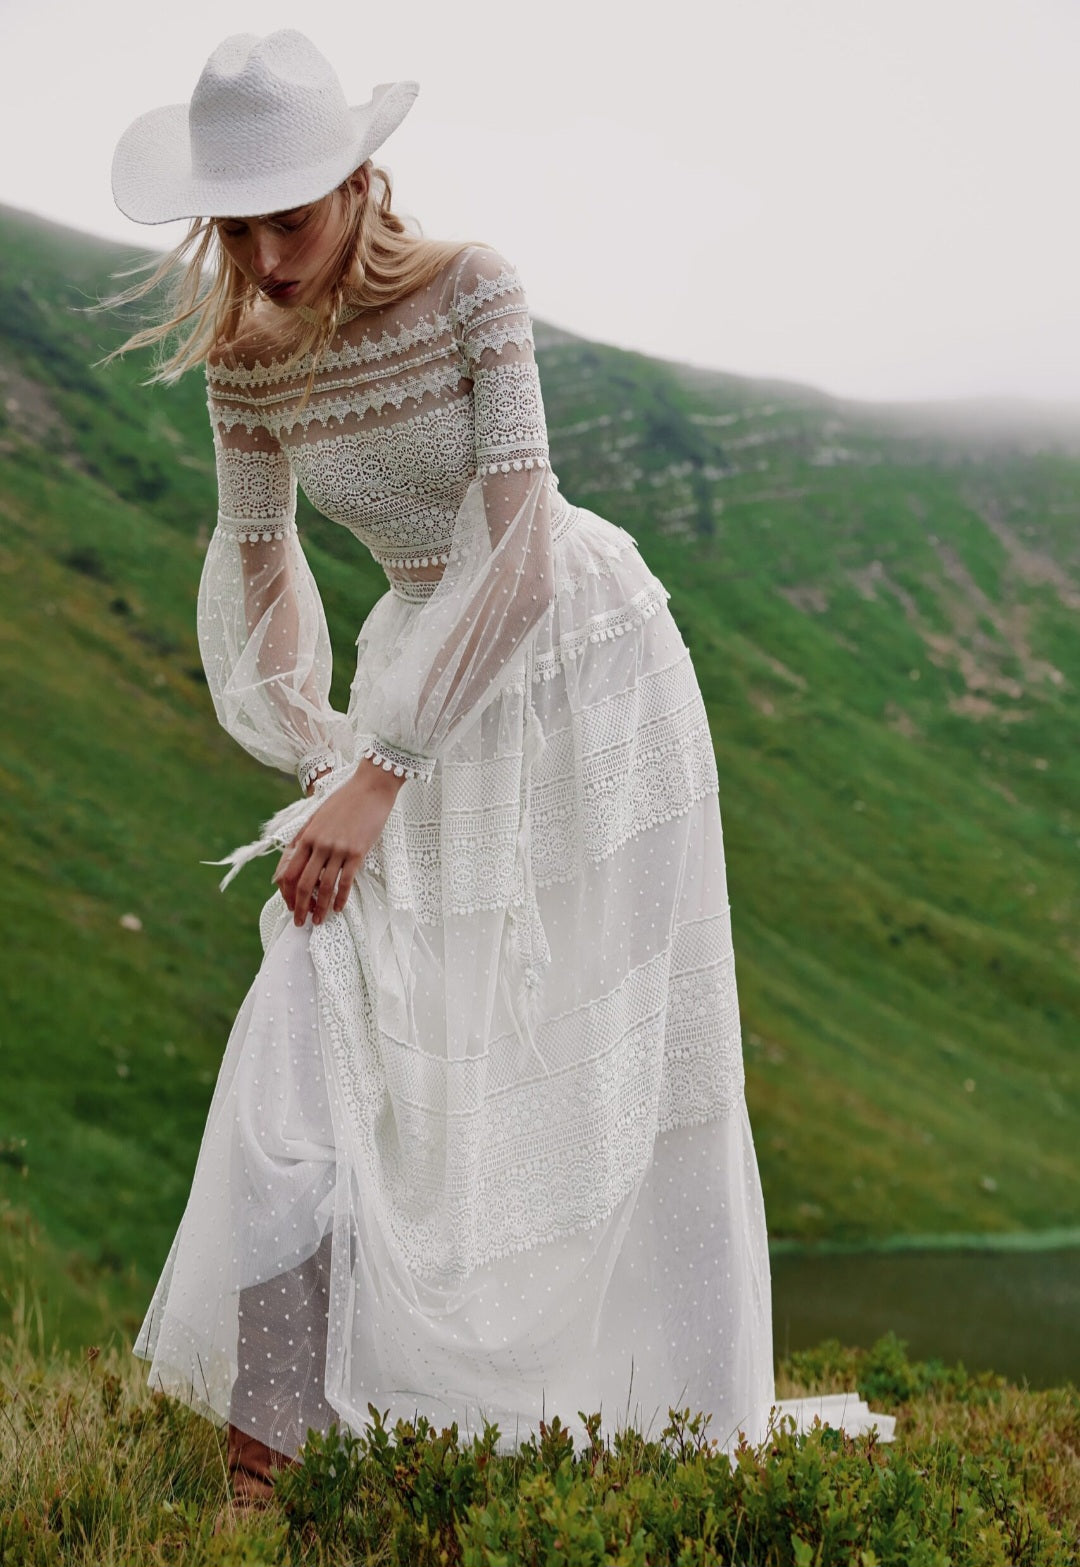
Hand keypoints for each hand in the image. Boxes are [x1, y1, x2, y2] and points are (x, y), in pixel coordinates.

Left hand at [274, 762, 405, 926]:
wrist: (371, 788)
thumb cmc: (344, 800)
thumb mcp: (317, 815)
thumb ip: (304, 836)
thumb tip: (291, 857)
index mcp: (306, 836)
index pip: (289, 871)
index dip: (287, 892)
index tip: (289, 905)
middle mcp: (319, 844)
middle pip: (304, 884)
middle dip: (300, 907)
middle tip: (300, 922)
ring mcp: (338, 849)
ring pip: (324, 886)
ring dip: (320, 907)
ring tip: (320, 921)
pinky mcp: (357, 852)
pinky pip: (346, 881)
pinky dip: (341, 898)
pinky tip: (339, 908)